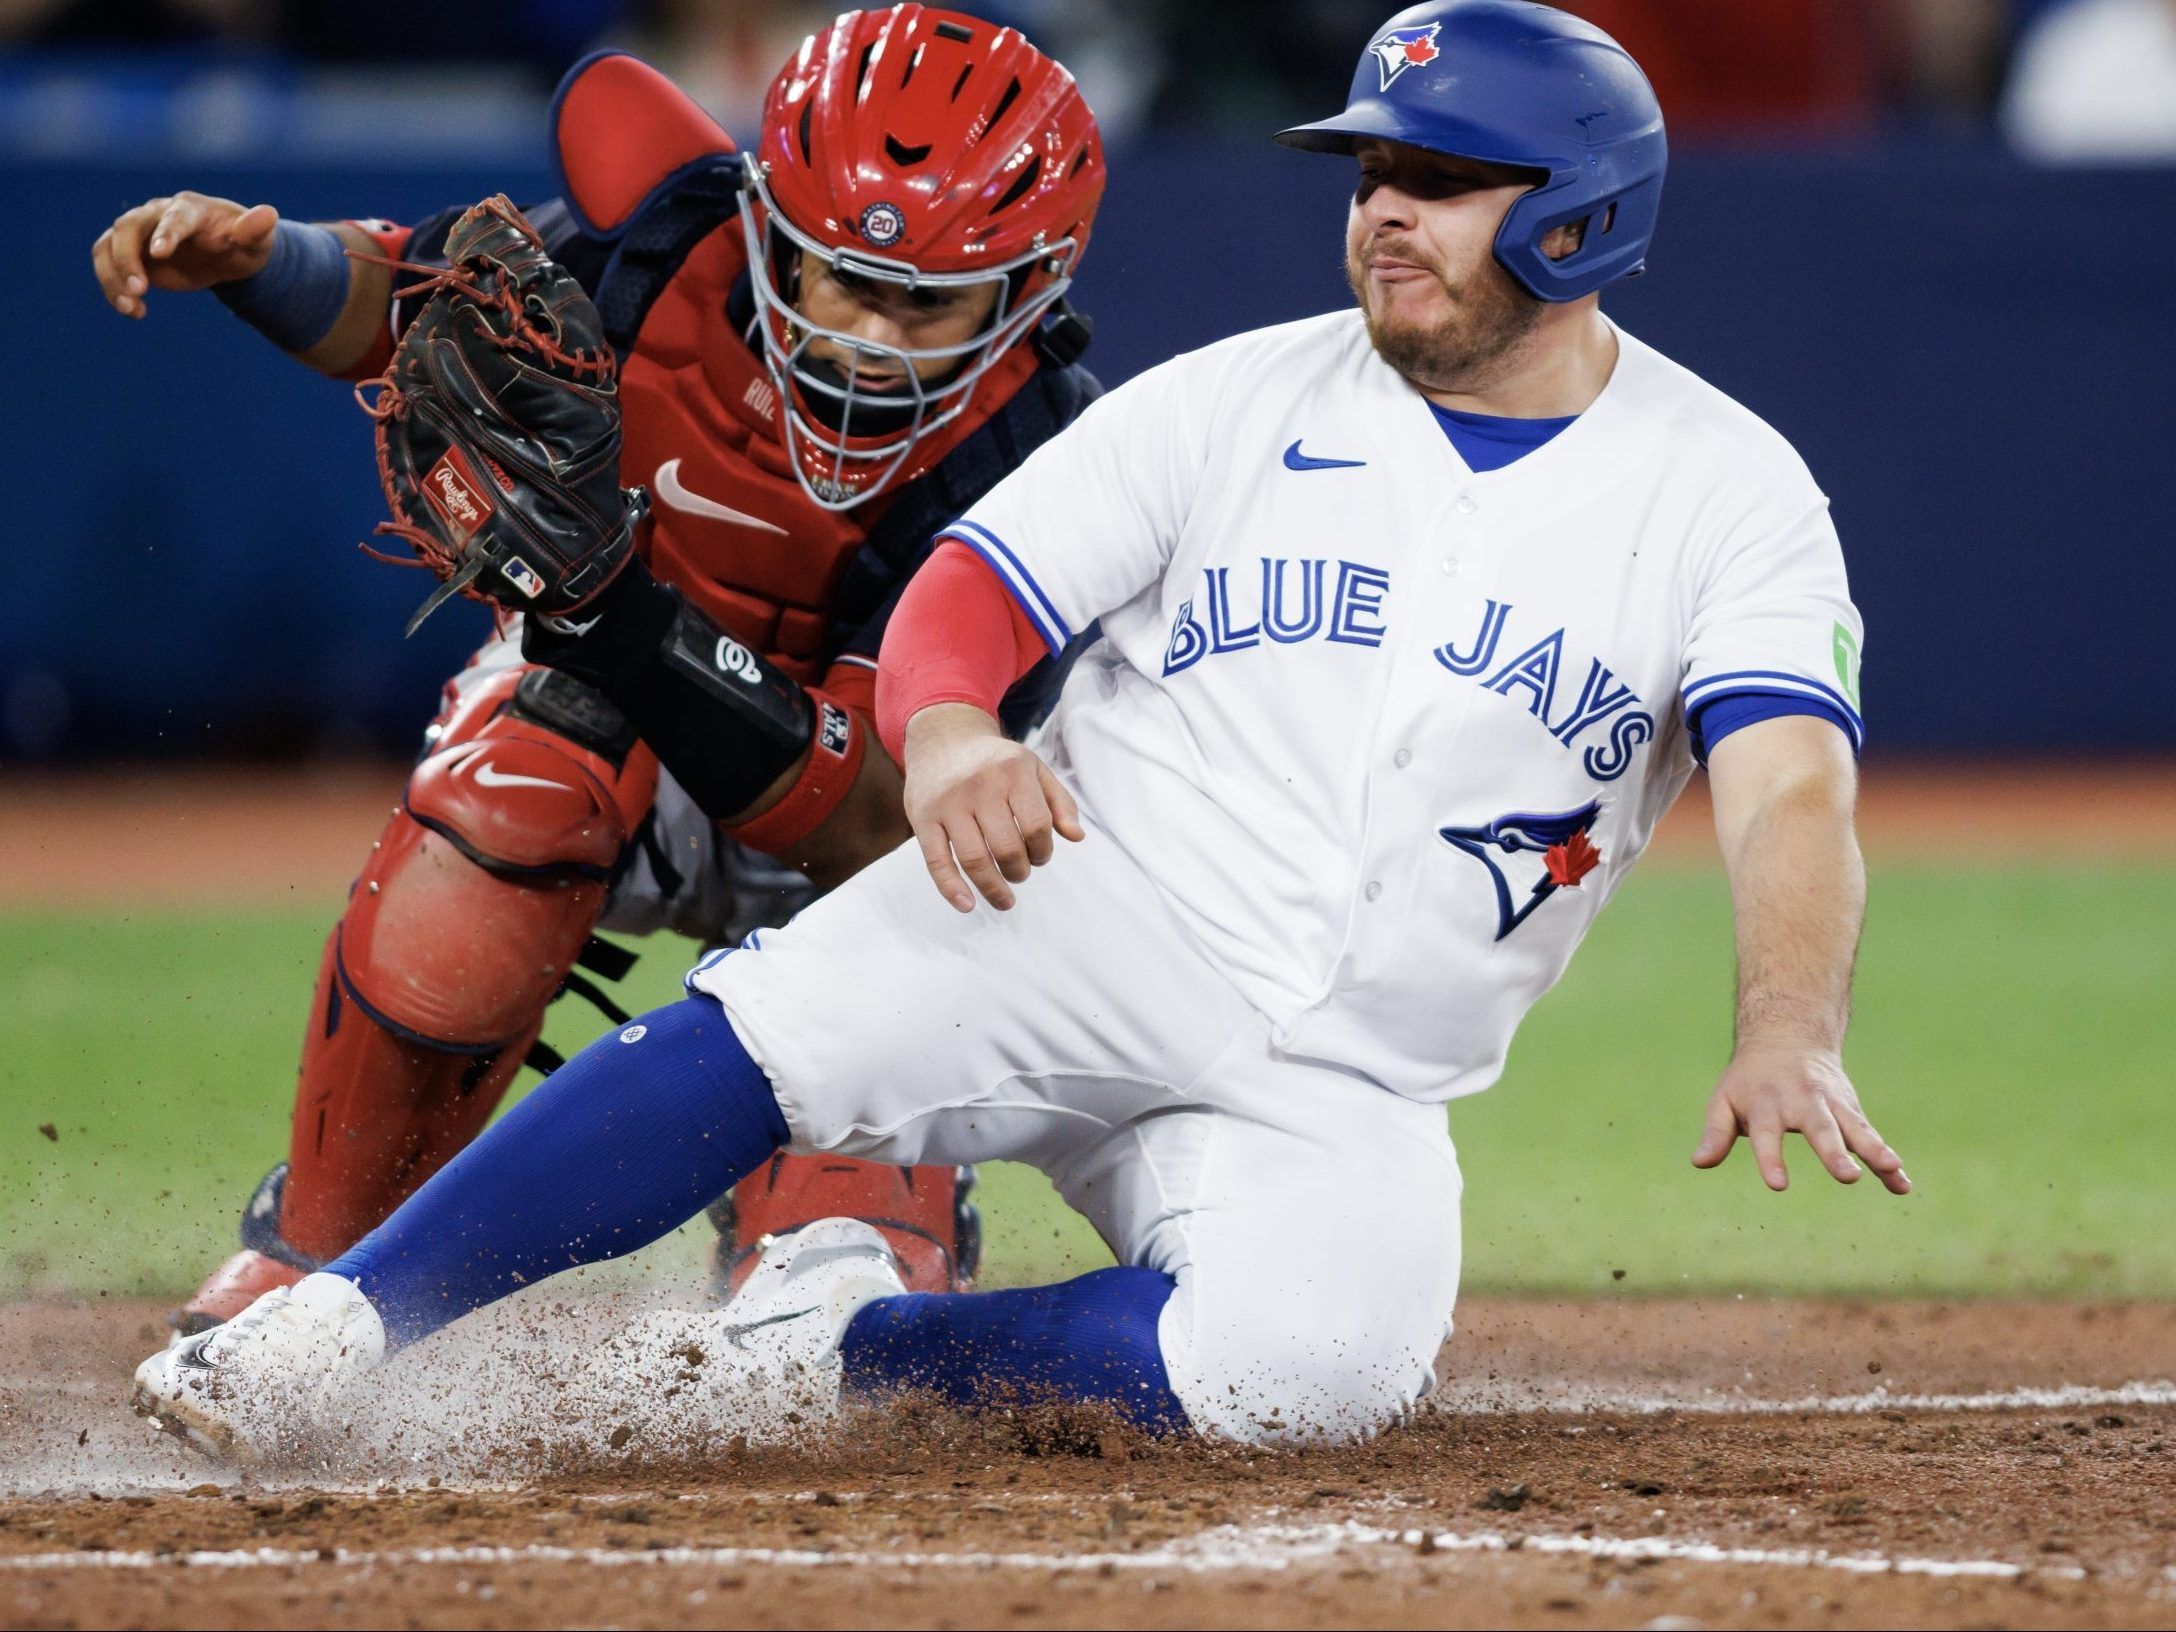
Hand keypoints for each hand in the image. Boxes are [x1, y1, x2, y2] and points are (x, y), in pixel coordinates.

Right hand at [93, 192, 279, 317]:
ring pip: (108, 246)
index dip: (166, 233)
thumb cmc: (243, 242)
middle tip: (140, 290)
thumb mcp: (257, 239)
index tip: (159, 254)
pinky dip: (113, 288)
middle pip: (128, 227)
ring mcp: (140, 233)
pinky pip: (107, 265)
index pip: (175, 217)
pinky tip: (135, 312)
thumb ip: (256, 229)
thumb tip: (269, 215)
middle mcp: (157, 214)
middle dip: (127, 258)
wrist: (227, 251)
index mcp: (191, 209)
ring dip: (112, 276)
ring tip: (132, 308)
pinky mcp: (129, 253)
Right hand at [902, 703, 1083, 911]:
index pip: (1037, 826)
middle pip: (1007, 847)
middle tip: (1020, 873)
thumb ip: (1059, 802)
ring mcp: (949, 803)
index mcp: (1013, 772)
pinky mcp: (923, 818)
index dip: (1043, 851)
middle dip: (1019, 871)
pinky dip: (952, 889)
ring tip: (1003, 896)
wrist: (943, 737)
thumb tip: (1076, 837)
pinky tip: (967, 905)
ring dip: (993, 887)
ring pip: (974, 859)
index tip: (1040, 857)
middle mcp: (980, 786)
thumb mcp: (1033, 768)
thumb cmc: (994, 760)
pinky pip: (937, 861)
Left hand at [1692, 1040, 1909, 1194]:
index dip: (1771, 1158)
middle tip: (1847, 1177)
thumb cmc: (1750, 1080)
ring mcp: (1831, 1104)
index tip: (1778, 1185)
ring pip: (1855, 1127)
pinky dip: (1888, 1160)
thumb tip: (1699, 1163)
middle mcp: (1803, 1101)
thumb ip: (1716, 1132)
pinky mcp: (1851, 1111)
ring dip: (1874, 1149)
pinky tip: (1903, 1184)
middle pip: (1820, 1128)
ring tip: (1890, 1168)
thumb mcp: (1725, 1100)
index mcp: (1767, 1102)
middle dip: (1834, 1153)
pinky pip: (1871, 1137)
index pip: (1767, 1134)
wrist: (1787, 1036)